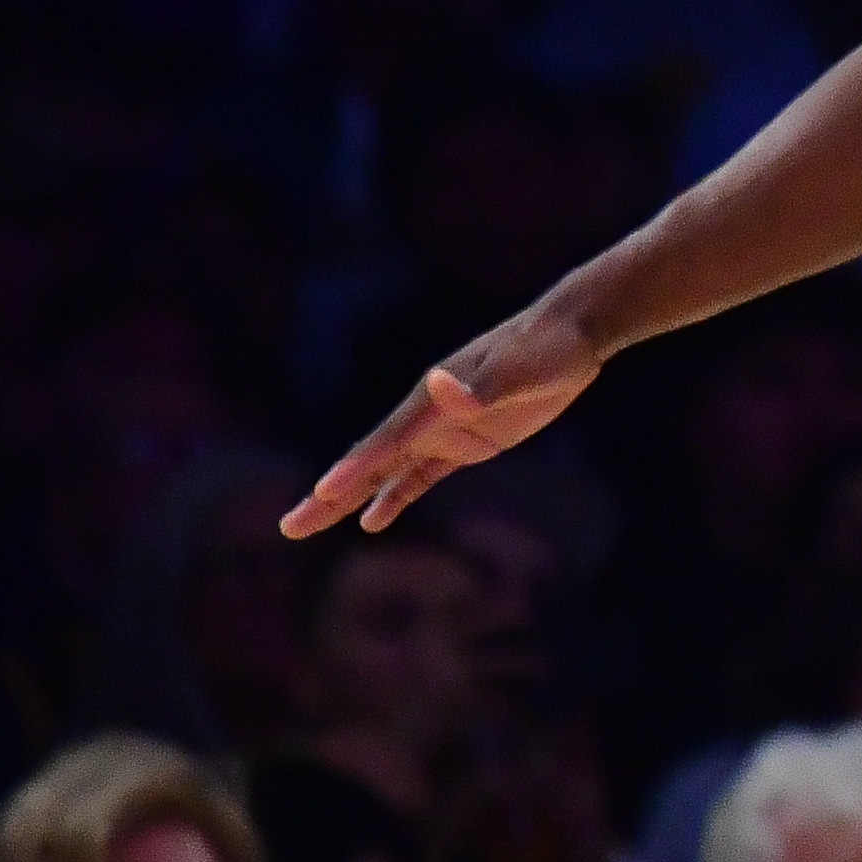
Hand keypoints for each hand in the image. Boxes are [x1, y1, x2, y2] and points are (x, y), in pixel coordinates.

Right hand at [283, 305, 605, 536]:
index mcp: (432, 400)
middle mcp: (427, 416)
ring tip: (308, 525)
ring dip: (350, 500)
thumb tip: (439, 383)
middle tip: (288, 527)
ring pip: (386, 473)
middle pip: (370, 463)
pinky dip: (394, 497)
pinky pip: (420, 476)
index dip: (356, 471)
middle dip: (330, 496)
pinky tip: (373, 521)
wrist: (572, 334)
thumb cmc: (546, 348)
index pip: (386, 443)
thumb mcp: (519, 367)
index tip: (323, 496)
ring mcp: (442, 430)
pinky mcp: (465, 442)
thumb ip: (480, 384)